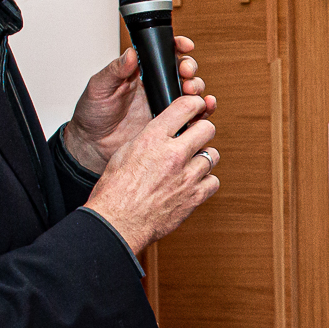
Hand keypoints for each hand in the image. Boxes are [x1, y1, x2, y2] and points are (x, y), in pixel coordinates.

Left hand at [60, 37, 208, 173]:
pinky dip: (204, 110)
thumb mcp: (99, 87)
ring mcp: (165, 105)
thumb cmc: (92, 114)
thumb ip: (115, 70)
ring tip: (191, 91)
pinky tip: (205, 108)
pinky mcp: (171, 124)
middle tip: (185, 73)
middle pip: (183, 71)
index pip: (163, 54)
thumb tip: (131, 53)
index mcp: (140, 73)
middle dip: (189, 68)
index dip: (177, 47)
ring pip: (192, 91)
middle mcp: (156, 86)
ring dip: (198, 88)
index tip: (183, 46)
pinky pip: (194, 115)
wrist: (93, 145)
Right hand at [82, 95, 219, 254]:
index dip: (195, 105)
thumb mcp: (125, 152)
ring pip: (212, 156)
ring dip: (203, 158)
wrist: (117, 222)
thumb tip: (164, 131)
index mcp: (153, 139)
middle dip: (202, 132)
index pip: (185, 108)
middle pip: (207, 129)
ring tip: (190, 164)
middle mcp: (173, 154)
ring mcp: (187, 176)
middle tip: (196, 138)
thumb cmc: (115, 190)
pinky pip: (213, 181)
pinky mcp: (195, 197)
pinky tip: (193, 183)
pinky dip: (205, 182)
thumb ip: (149, 138)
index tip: (197, 107)